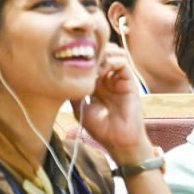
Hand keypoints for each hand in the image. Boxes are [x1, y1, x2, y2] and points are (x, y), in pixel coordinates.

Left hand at [75, 44, 150, 164]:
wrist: (119, 140)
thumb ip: (74, 93)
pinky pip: (123, 63)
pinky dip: (112, 62)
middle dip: (91, 53)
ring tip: (92, 65)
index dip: (80, 59)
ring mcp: (119, 79)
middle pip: (102, 54)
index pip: (89, 63)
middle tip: (81, 59)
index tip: (69, 61)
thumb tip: (64, 78)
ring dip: (102, 55)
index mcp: (96, 85)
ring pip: (113, 54)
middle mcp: (108, 79)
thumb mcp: (80, 109)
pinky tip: (101, 71)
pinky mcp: (129, 81)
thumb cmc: (101, 129)